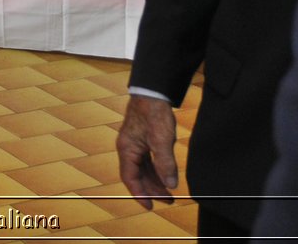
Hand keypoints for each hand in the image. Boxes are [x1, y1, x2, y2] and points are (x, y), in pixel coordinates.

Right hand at [116, 94, 178, 208]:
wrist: (152, 92)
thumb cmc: (153, 112)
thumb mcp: (162, 139)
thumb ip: (165, 163)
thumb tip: (170, 184)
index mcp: (127, 149)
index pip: (130, 178)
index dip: (139, 194)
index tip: (150, 207)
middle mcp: (127, 148)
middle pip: (137, 175)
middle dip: (151, 190)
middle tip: (167, 201)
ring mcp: (134, 144)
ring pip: (142, 169)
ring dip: (154, 181)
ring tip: (169, 192)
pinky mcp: (142, 139)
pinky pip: (146, 161)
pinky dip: (155, 171)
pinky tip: (165, 175)